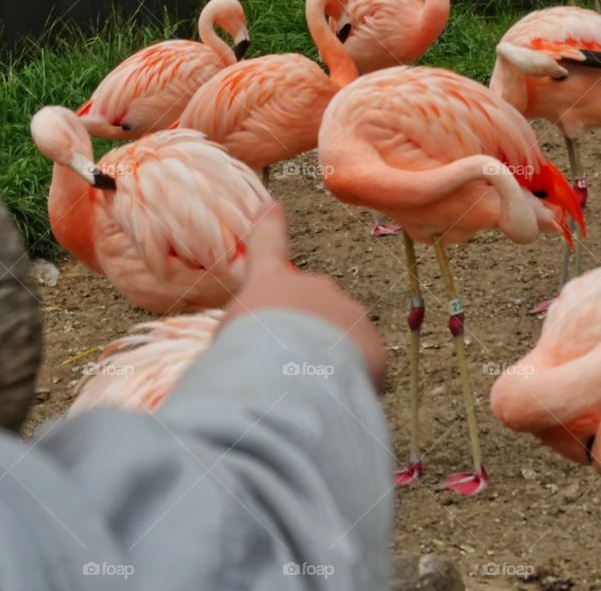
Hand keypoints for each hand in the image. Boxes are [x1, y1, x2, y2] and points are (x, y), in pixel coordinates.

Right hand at [223, 202, 385, 387]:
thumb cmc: (246, 357)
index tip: (273, 206)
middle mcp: (311, 286)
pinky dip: (347, 378)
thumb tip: (260, 341)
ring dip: (326, 357)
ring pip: (337, 335)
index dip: (269, 224)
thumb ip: (246, 329)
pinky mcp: (371, 340)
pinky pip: (359, 362)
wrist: (289, 375)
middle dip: (302, 331)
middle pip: (308, 305)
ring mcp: (345, 309)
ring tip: (305, 386)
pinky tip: (327, 395)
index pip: (267, 243)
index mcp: (269, 281)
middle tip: (285, 366)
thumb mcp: (229, 338)